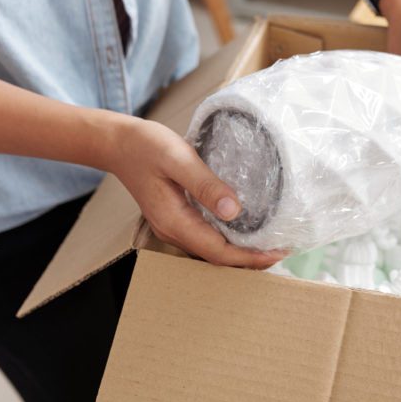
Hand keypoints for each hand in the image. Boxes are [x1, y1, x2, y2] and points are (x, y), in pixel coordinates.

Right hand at [102, 115, 285, 268]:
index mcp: (173, 221)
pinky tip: (244, 229)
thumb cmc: (145, 146)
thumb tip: (234, 211)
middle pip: (217, 257)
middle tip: (283, 250)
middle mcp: (172, 230)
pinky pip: (206, 236)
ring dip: (240, 251)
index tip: (278, 252)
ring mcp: (173, 226)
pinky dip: (228, 238)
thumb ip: (206, 185)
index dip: (250, 257)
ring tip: (270, 243)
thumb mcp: (178, 159)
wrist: (117, 143)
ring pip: (211, 249)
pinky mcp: (175, 217)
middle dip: (250, 259)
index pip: (218, 252)